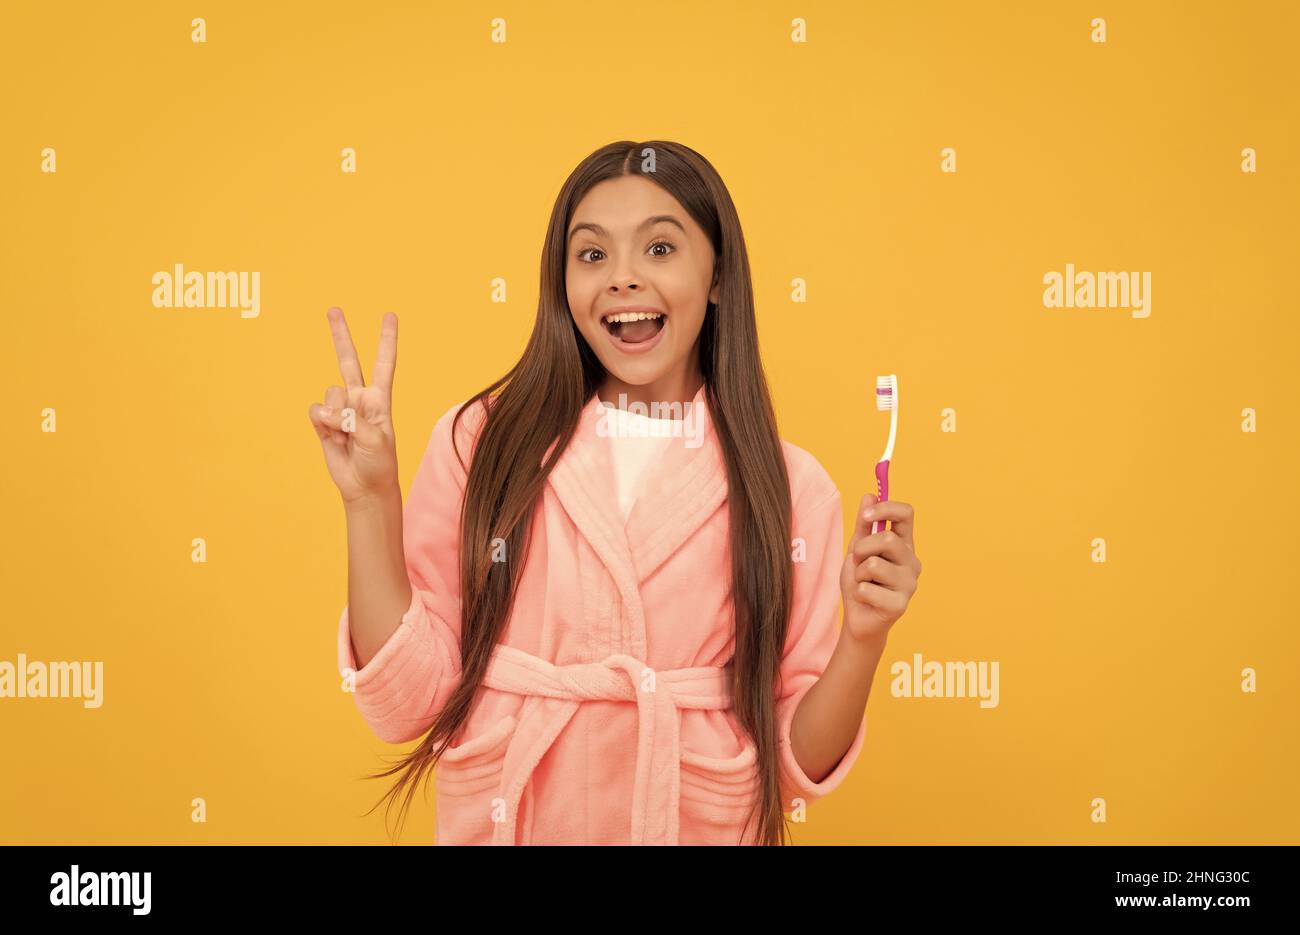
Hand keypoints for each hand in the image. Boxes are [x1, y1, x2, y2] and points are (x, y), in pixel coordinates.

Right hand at [307, 307, 400, 506]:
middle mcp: (359, 399)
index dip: (387, 340)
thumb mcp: (374, 440)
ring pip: (330, 393)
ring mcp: (340, 409)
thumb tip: (325, 410)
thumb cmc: (379, 463)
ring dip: (336, 414)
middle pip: (348, 360)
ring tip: (346, 435)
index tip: (389, 315)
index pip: (384, 363)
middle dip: (341, 334)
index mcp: (380, 399)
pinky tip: (334, 439)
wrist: (364, 486)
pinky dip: (323, 424)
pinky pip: (316, 412)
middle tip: (333, 309)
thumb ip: (351, 421)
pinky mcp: (323, 422)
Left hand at [839, 493, 921, 643]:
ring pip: (874, 565)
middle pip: (888, 538)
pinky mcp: (900, 605)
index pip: (906, 514)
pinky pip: (868, 589)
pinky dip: (858, 593)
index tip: (865, 516)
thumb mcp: (857, 549)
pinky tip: (867, 599)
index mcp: (904, 544)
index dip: (886, 508)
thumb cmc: (861, 582)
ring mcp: (909, 584)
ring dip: (858, 573)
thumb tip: (870, 495)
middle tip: (857, 560)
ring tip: (863, 583)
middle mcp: (912, 562)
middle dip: (863, 547)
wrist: (858, 619)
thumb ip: (864, 525)